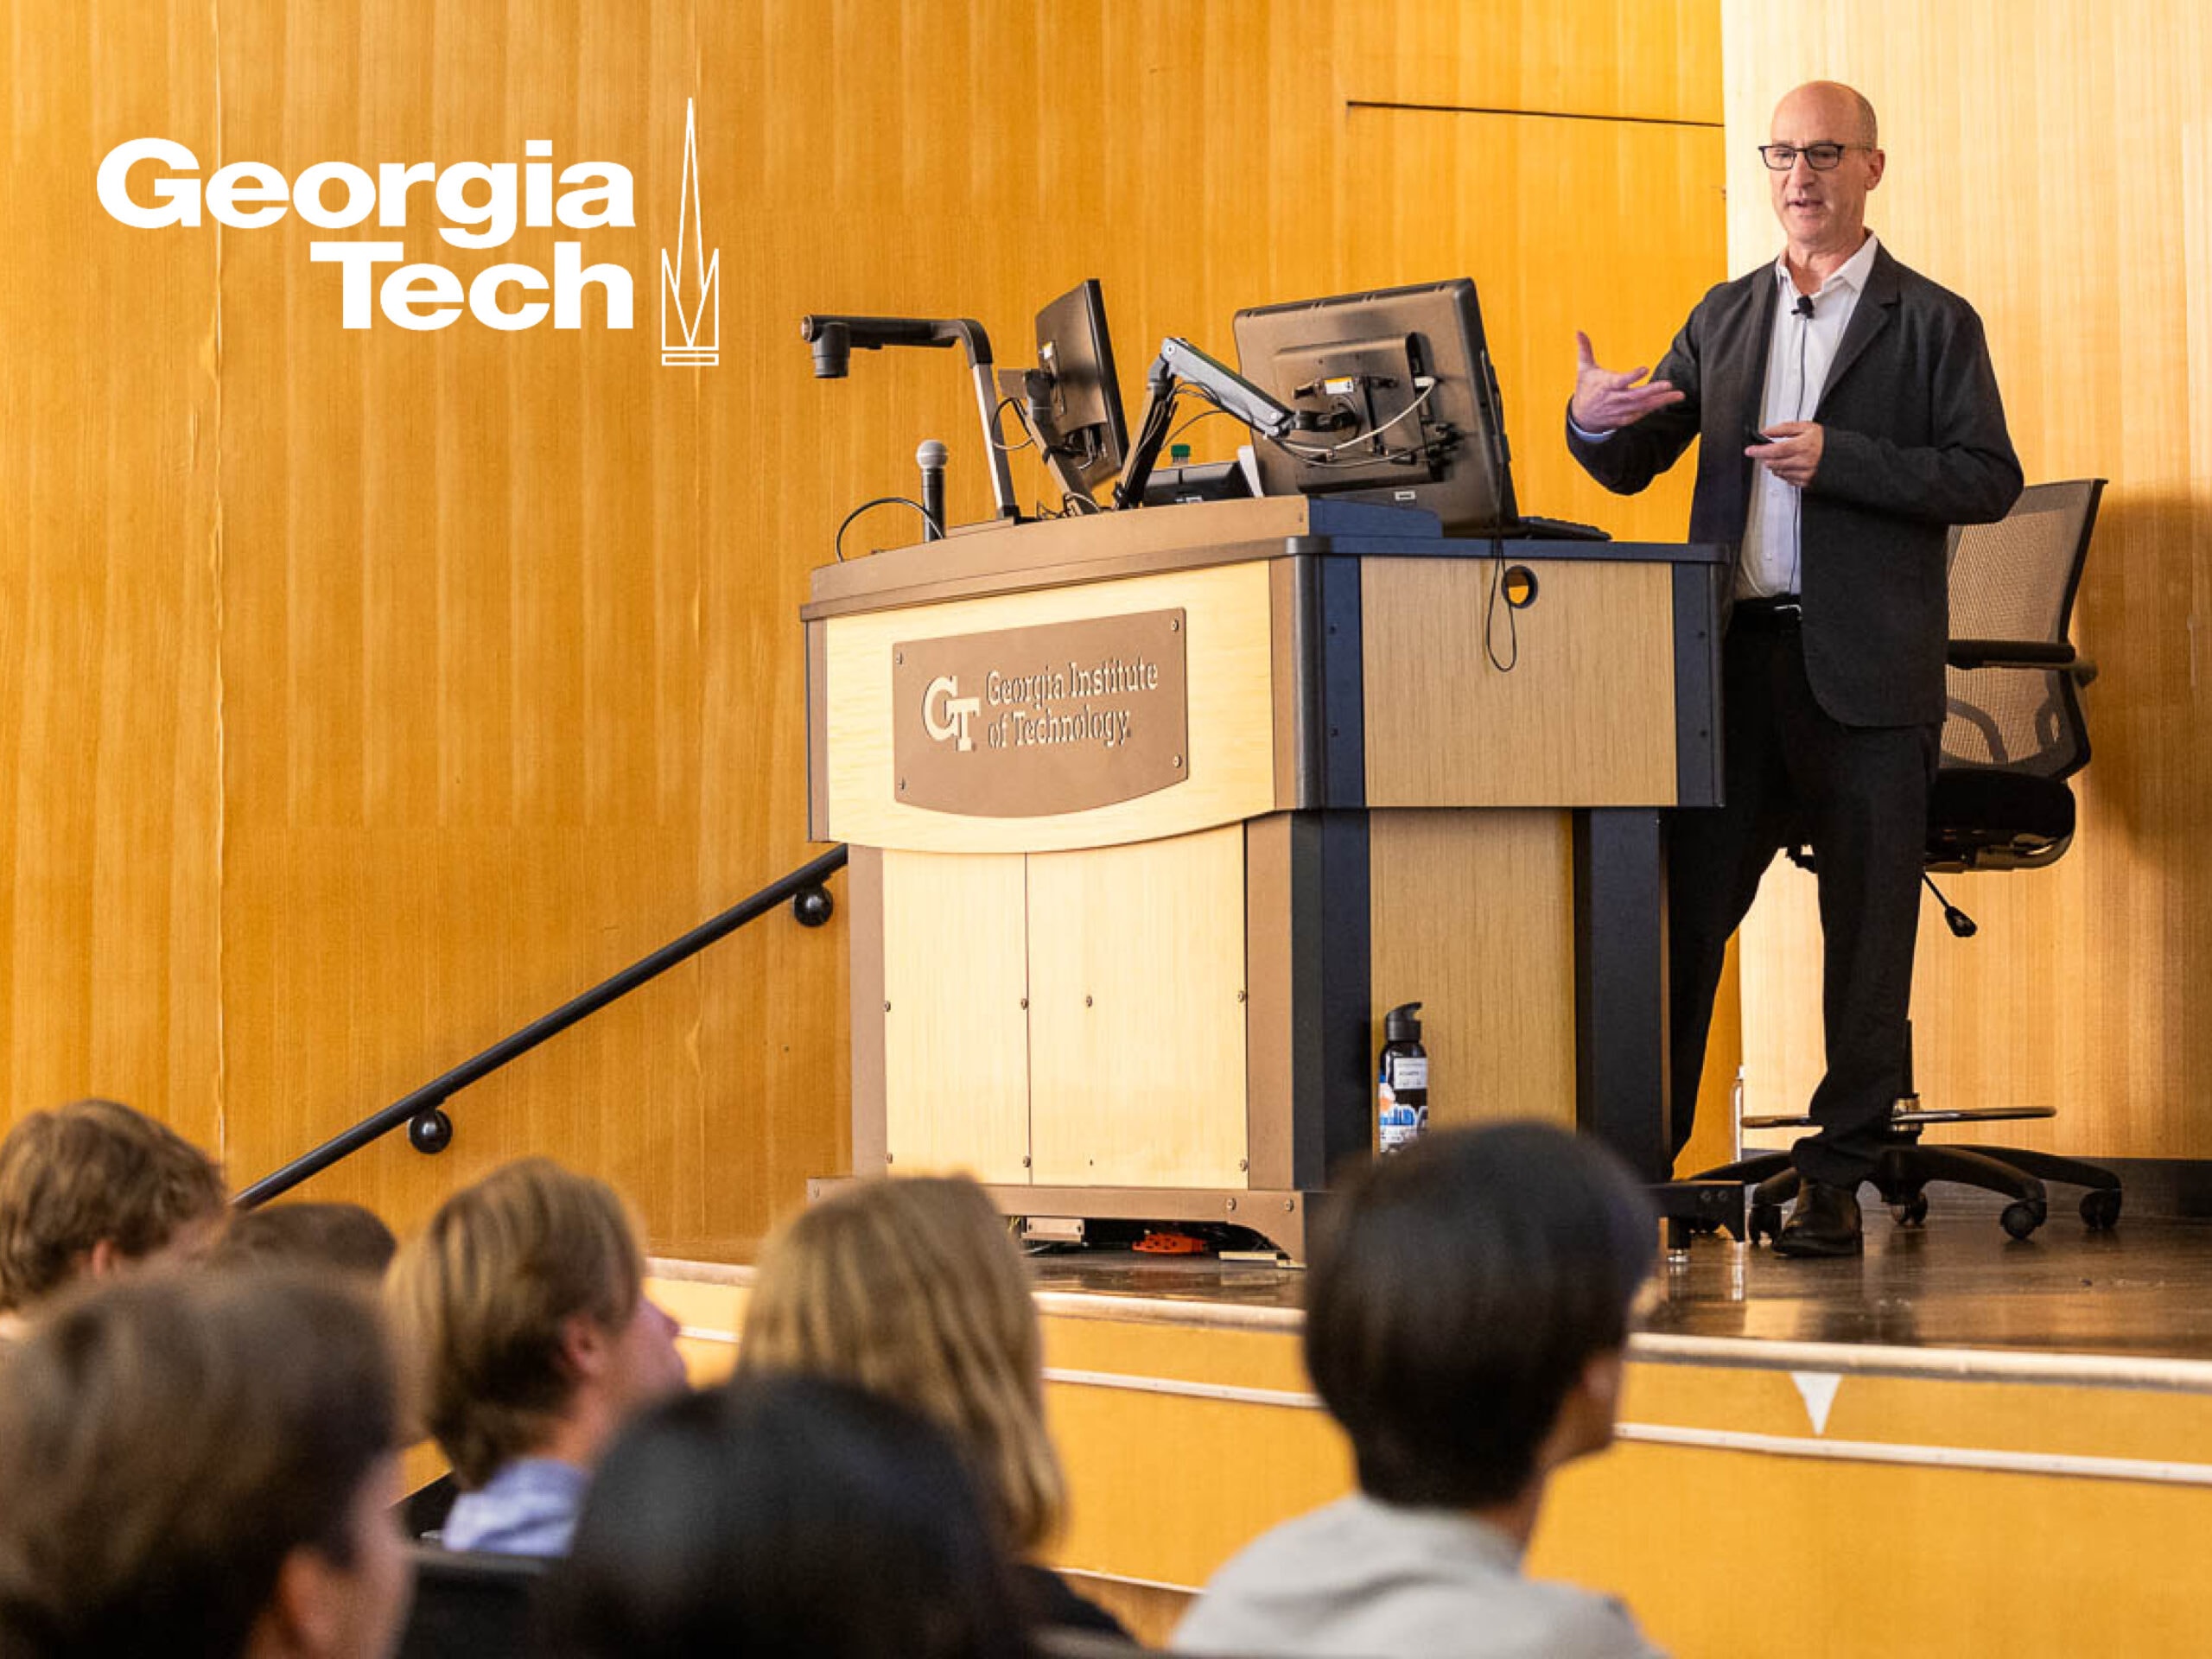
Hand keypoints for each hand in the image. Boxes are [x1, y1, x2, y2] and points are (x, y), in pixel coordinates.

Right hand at [1571, 331, 1685, 431]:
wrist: (1581, 417)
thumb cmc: (1586, 388)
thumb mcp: (1584, 369)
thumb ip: (1585, 349)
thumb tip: (1578, 331)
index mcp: (1604, 386)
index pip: (1619, 381)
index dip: (1632, 376)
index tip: (1645, 368)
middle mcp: (1613, 399)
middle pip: (1635, 396)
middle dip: (1653, 390)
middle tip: (1669, 384)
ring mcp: (1619, 411)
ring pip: (1642, 406)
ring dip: (1660, 401)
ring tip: (1678, 394)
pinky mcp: (1624, 419)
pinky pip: (1640, 414)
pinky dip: (1652, 408)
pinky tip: (1666, 400)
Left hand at [1746, 420, 1823, 486]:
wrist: (1842, 455)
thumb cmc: (1824, 440)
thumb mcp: (1806, 427)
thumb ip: (1784, 428)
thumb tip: (1766, 432)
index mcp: (1803, 445)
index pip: (1775, 450)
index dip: (1759, 451)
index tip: (1750, 451)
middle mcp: (1804, 461)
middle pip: (1774, 463)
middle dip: (1766, 458)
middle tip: (1767, 452)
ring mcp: (1805, 473)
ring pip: (1779, 472)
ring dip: (1775, 465)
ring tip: (1785, 457)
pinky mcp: (1806, 482)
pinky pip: (1788, 480)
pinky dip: (1785, 473)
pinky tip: (1791, 465)